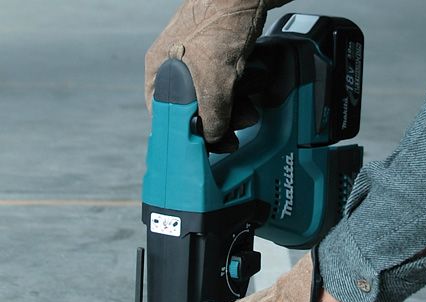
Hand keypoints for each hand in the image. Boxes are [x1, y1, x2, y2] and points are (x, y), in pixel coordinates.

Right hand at [145, 0, 288, 151]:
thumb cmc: (221, 21)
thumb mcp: (212, 82)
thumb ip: (210, 119)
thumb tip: (212, 140)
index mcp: (162, 72)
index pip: (167, 118)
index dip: (187, 136)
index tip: (206, 150)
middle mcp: (179, 67)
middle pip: (196, 113)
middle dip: (220, 125)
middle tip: (235, 133)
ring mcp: (203, 61)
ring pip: (219, 101)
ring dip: (238, 110)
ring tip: (251, 109)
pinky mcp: (226, 55)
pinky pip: (235, 85)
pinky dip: (246, 91)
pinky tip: (256, 86)